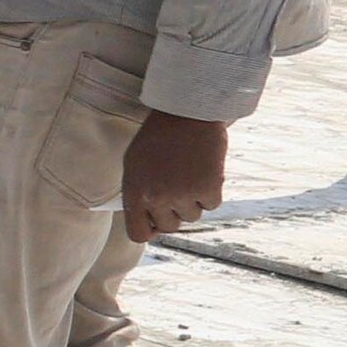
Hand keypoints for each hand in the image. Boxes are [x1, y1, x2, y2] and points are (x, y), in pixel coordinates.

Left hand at [120, 109, 228, 242]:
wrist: (187, 112)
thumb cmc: (158, 136)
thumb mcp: (134, 164)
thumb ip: (137, 193)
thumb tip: (146, 220)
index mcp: (134, 192)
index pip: (137, 234)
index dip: (149, 230)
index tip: (157, 221)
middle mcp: (156, 198)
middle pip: (169, 227)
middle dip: (174, 212)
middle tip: (178, 189)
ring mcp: (183, 194)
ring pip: (192, 216)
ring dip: (193, 200)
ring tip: (189, 174)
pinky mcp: (208, 188)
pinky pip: (212, 204)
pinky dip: (211, 191)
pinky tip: (205, 171)